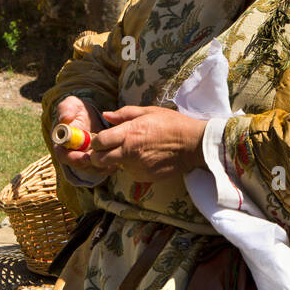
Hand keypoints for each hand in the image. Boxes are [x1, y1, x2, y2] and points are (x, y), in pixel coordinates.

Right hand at [51, 96, 107, 173]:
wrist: (88, 114)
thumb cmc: (77, 109)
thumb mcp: (70, 105)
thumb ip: (66, 109)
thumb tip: (65, 119)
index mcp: (62, 143)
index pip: (63, 156)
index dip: (74, 158)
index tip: (86, 156)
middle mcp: (72, 153)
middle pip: (79, 166)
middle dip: (91, 165)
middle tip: (104, 160)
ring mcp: (84, 157)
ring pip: (91, 169)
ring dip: (101, 168)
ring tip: (113, 164)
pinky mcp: (95, 158)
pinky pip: (101, 168)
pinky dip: (108, 167)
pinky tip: (117, 165)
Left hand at [85, 105, 208, 182]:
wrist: (193, 144)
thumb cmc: (173, 124)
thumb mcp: (149, 112)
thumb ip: (125, 114)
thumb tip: (107, 115)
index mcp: (129, 133)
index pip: (98, 142)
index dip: (95, 142)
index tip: (100, 140)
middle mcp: (129, 152)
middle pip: (99, 160)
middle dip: (98, 156)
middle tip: (106, 151)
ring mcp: (136, 166)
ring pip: (116, 167)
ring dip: (118, 161)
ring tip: (134, 152)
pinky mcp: (144, 177)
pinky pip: (131, 173)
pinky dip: (133, 167)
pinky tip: (146, 158)